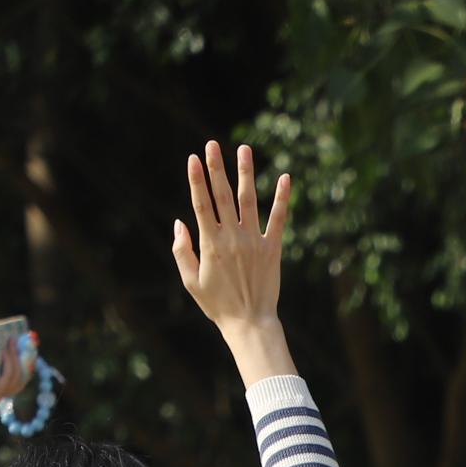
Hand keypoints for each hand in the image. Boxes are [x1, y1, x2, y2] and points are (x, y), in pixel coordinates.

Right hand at [172, 140, 291, 335]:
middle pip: (222, 196)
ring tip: (244, 149)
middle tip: (212, 144)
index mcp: (210, 244)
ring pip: (249, 201)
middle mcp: (232, 238)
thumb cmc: (217, 304)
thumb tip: (179, 222)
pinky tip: (286, 178)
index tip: (192, 158)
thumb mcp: (191, 281)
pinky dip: (282, 198)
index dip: (196, 180)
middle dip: (216, 168)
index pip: (201, 204)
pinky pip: (278, 219)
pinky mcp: (273, 248)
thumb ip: (182, 250)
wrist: (250, 322)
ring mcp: (254, 241)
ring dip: (246, 173)